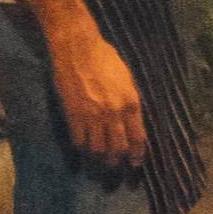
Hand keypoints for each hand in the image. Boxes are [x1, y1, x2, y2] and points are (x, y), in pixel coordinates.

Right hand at [46, 17, 146, 161]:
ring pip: (99, 149)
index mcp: (131, 103)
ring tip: (99, 163)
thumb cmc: (105, 58)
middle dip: (118, 161)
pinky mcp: (74, 114)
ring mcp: (93, 115)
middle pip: (119, 148)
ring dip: (100, 159)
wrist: (78, 47)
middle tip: (115, 167)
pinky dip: (82, 148)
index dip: (137, 155)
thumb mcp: (127, 79)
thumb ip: (130, 101)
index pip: (138, 138)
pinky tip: (83, 150)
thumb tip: (132, 121)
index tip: (135, 163)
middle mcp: (114, 113)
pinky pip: (79, 141)